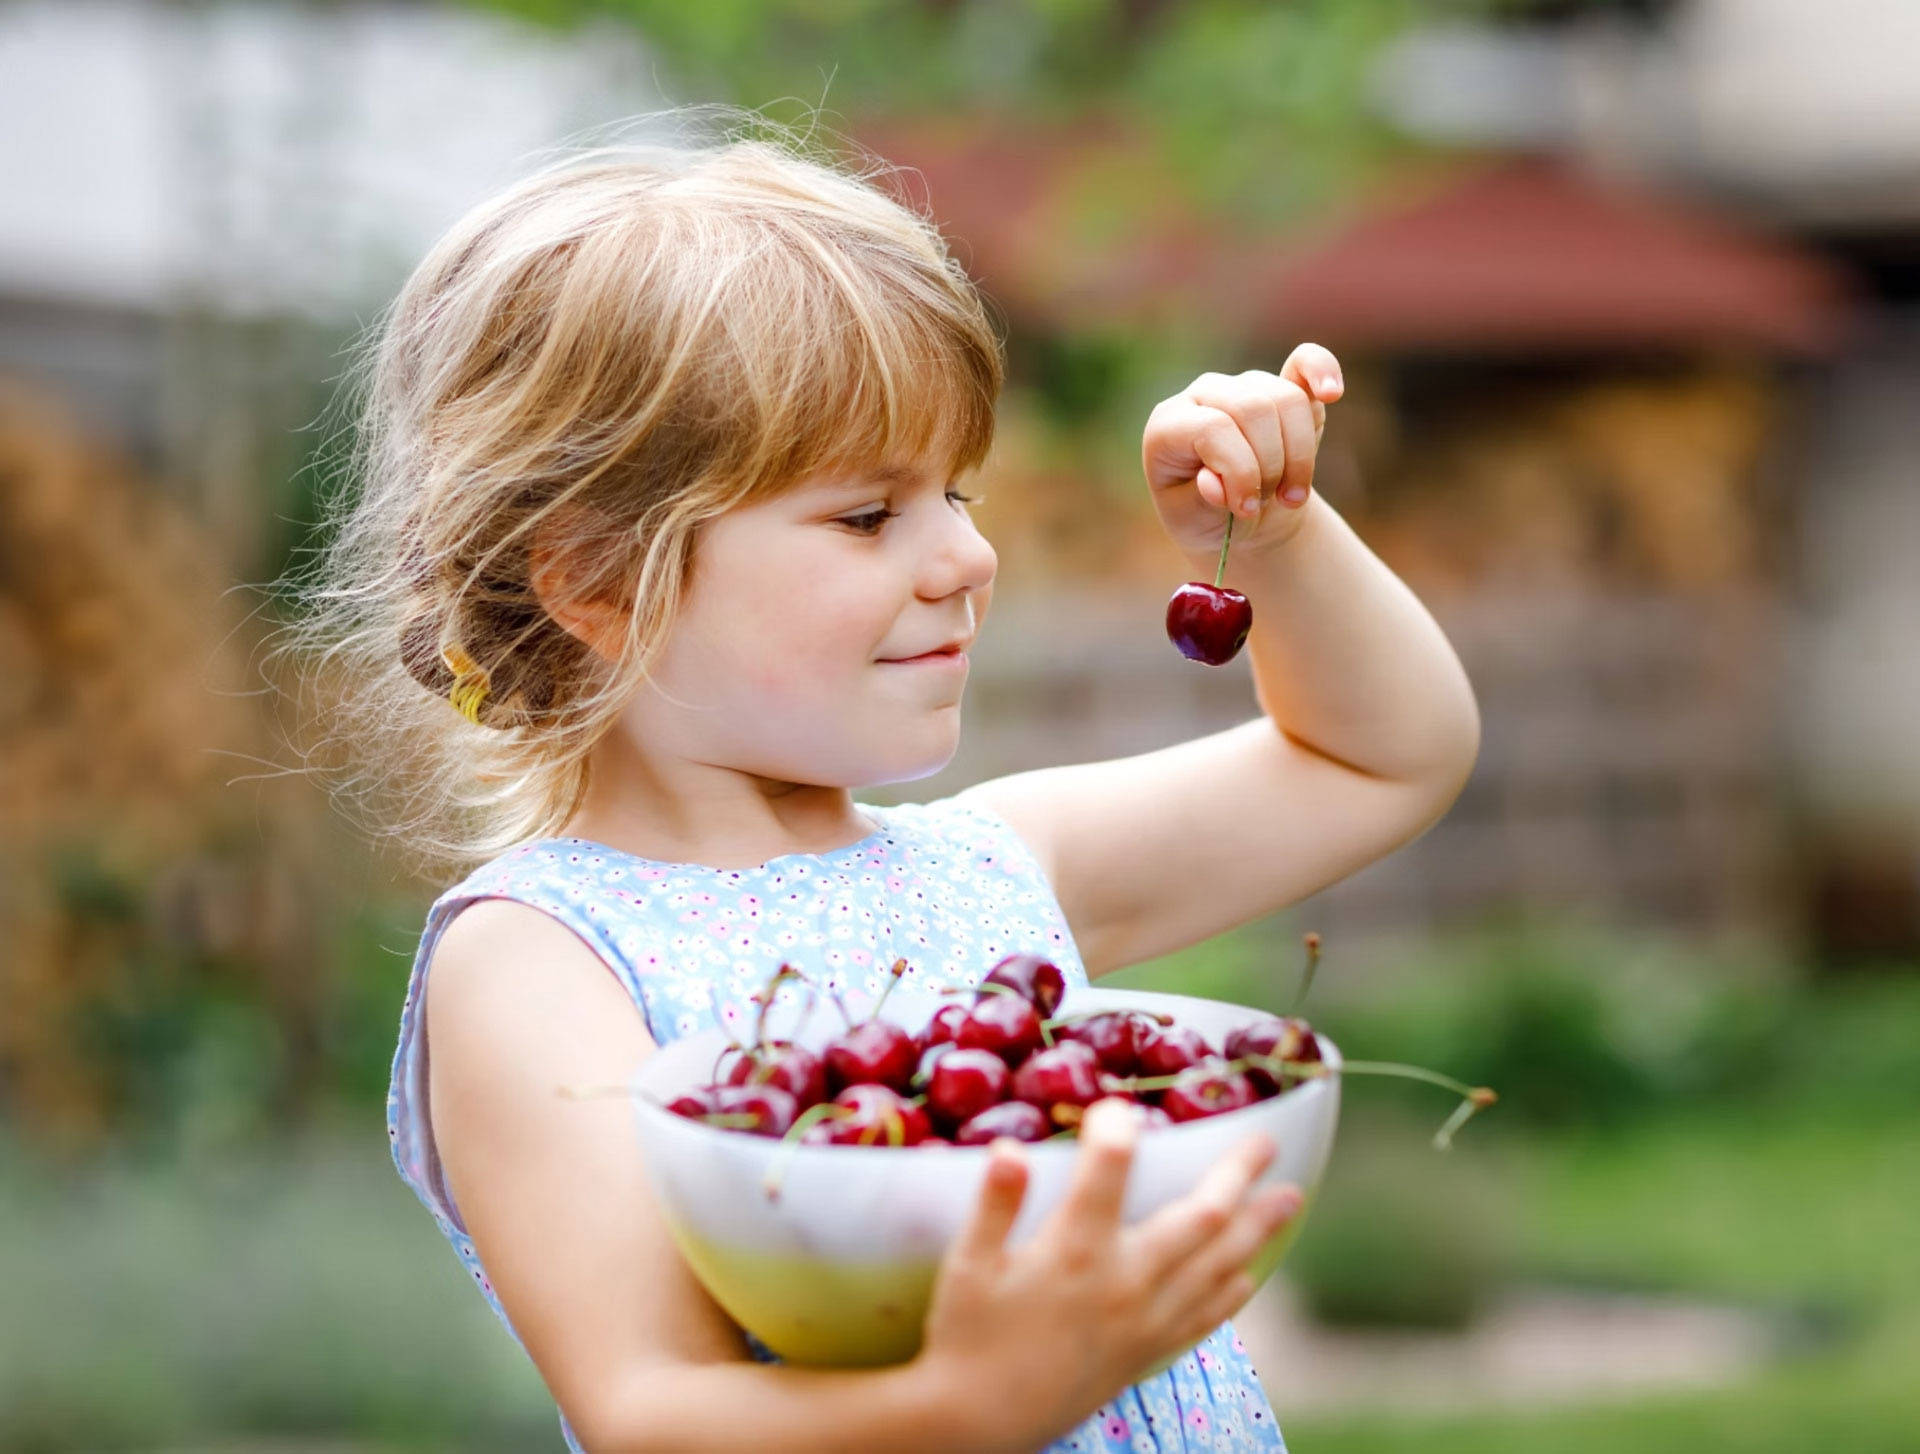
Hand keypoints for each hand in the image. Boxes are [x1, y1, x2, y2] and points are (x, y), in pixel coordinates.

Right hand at [913, 1098, 1302, 1452]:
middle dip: (1237, 1172)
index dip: (1118, 1128)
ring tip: (1290, 1196)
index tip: (1120, 1102)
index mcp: (1076, 1251)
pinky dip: (1233, 1290)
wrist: (980, 1422)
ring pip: (1219, 1266)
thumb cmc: (967, 1335)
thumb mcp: (967, 1265)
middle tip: (1267, 1139)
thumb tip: (1008, 1146)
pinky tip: (1248, 1272)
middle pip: (1199, 1216)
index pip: (1110, 1171)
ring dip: (1257, 1228)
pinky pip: (1205, 1317)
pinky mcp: (1146, 1352)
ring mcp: (1144, 1320)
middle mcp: (1124, 1282)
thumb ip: (994, 1205)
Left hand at [1142, 344, 1344, 559]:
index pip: (1212, 428)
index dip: (1239, 471)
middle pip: (1254, 409)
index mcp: (1169, 424)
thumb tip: (1213, 482)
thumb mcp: (1193, 521)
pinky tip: (1331, 394)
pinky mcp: (1283, 386)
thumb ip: (1201, 502)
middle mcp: (1204, 394)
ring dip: (1300, 455)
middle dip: (1271, 464)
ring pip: (1288, 399)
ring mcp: (1244, 385)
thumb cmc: (1205, 517)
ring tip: (1291, 495)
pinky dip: (1322, 372)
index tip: (1247, 508)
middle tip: (1270, 501)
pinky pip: (1307, 361)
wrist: (1239, 517)